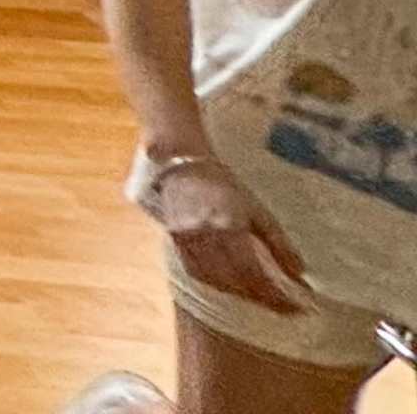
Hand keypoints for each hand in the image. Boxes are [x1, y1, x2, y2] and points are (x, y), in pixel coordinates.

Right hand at [146, 160, 309, 314]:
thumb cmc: (225, 187)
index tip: (299, 307)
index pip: (255, 273)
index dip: (276, 294)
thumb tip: (300, 274)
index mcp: (229, 227)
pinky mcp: (179, 248)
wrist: (181, 171)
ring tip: (266, 302)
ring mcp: (189, 244)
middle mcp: (207, 239)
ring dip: (244, 296)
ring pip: (219, 283)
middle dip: (265, 299)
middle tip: (289, 309)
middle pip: (238, 282)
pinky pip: (202, 277)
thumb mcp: (257, 211)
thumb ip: (278, 243)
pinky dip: (222, 287)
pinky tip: (236, 289)